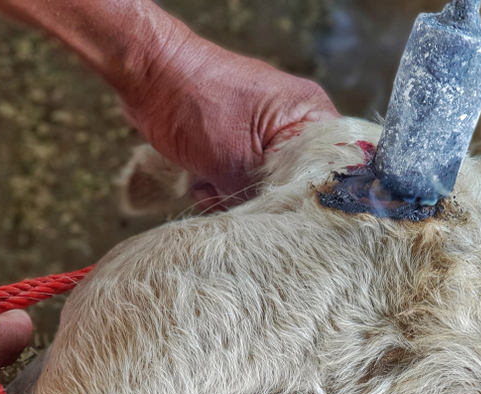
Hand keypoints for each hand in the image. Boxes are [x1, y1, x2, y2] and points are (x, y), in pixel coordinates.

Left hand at [121, 25, 338, 207]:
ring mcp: (265, 132)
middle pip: (299, 181)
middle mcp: (294, 123)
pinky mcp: (238, 141)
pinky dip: (223, 188)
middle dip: (269, 201)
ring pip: (266, 185)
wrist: (145, 76)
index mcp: (309, 115)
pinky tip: (202, 187)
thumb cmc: (192, 100)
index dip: (316, 198)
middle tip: (245, 207)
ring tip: (213, 192)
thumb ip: (266, 196)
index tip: (296, 219)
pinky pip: (243, 178)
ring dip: (238, 198)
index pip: (335, 167)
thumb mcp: (236, 160)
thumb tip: (280, 231)